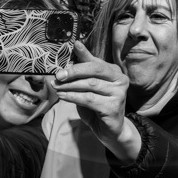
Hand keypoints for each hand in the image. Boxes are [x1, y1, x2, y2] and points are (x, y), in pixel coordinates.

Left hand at [52, 42, 140, 161]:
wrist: (109, 130)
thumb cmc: (97, 105)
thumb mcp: (90, 86)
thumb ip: (83, 71)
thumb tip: (74, 50)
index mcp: (115, 72)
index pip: (96, 61)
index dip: (83, 54)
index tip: (73, 46)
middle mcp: (120, 80)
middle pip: (95, 70)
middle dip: (74, 71)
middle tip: (58, 75)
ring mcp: (118, 94)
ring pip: (90, 85)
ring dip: (70, 85)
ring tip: (56, 87)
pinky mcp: (112, 107)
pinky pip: (88, 99)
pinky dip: (73, 97)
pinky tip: (62, 96)